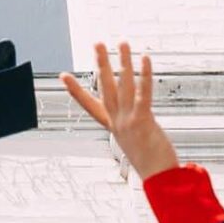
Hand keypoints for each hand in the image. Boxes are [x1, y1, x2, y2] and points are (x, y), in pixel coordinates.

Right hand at [62, 43, 178, 178]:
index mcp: (114, 127)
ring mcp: (128, 121)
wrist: (160, 179)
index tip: (64, 76)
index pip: (90, 105)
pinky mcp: (143, 121)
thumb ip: (134, 128)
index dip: (76, 91)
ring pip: (123, 85)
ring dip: (123, 62)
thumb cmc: (153, 164)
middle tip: (96, 44)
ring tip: (122, 43)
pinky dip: (144, 74)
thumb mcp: (137, 143)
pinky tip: (145, 59)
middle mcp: (118, 122)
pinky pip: (143, 93)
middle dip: (101, 64)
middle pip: (106, 87)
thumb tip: (139, 122)